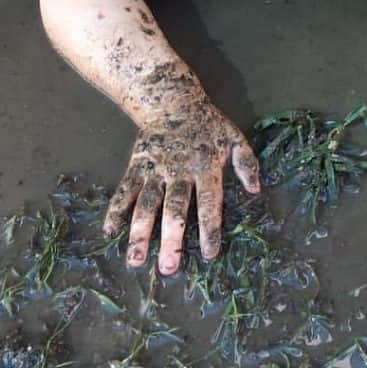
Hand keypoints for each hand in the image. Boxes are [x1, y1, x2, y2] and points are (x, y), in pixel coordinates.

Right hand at [103, 99, 259, 274]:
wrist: (172, 99)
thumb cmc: (208, 124)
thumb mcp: (234, 137)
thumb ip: (246, 163)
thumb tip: (256, 190)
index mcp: (206, 165)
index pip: (209, 201)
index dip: (210, 227)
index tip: (209, 254)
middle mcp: (179, 170)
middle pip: (175, 207)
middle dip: (172, 238)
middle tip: (168, 269)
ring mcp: (156, 168)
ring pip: (146, 203)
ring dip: (140, 232)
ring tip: (135, 260)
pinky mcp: (137, 164)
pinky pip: (124, 189)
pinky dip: (115, 209)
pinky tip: (110, 232)